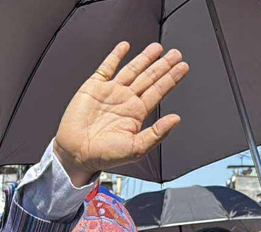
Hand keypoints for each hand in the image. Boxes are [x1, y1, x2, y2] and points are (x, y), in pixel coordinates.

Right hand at [54, 42, 189, 186]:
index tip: (183, 67)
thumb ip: (157, 133)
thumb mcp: (137, 148)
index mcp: (137, 113)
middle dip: (163, 65)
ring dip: (145, 58)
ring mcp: (110, 92)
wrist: (77, 153)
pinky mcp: (93, 87)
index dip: (171, 78)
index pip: (159, 91)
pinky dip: (115, 56)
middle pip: (149, 78)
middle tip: (177, 54)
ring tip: (158, 48)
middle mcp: (125, 100)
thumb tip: (176, 119)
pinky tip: (125, 46)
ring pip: (132, 70)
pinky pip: (107, 67)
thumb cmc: (105, 155)